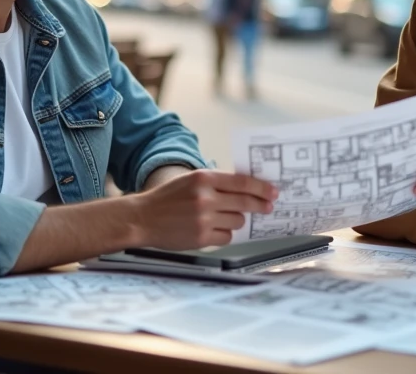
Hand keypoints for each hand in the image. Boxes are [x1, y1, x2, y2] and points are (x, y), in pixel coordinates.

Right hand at [129, 169, 277, 248]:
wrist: (142, 218)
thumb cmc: (167, 199)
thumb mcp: (190, 181)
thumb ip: (216, 183)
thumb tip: (246, 190)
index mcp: (203, 178)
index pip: (241, 182)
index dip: (261, 188)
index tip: (273, 191)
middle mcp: (205, 197)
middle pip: (244, 202)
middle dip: (259, 205)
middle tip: (267, 207)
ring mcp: (204, 219)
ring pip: (237, 221)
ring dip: (235, 220)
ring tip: (221, 218)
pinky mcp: (201, 238)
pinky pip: (226, 237)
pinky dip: (223, 234)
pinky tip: (212, 230)